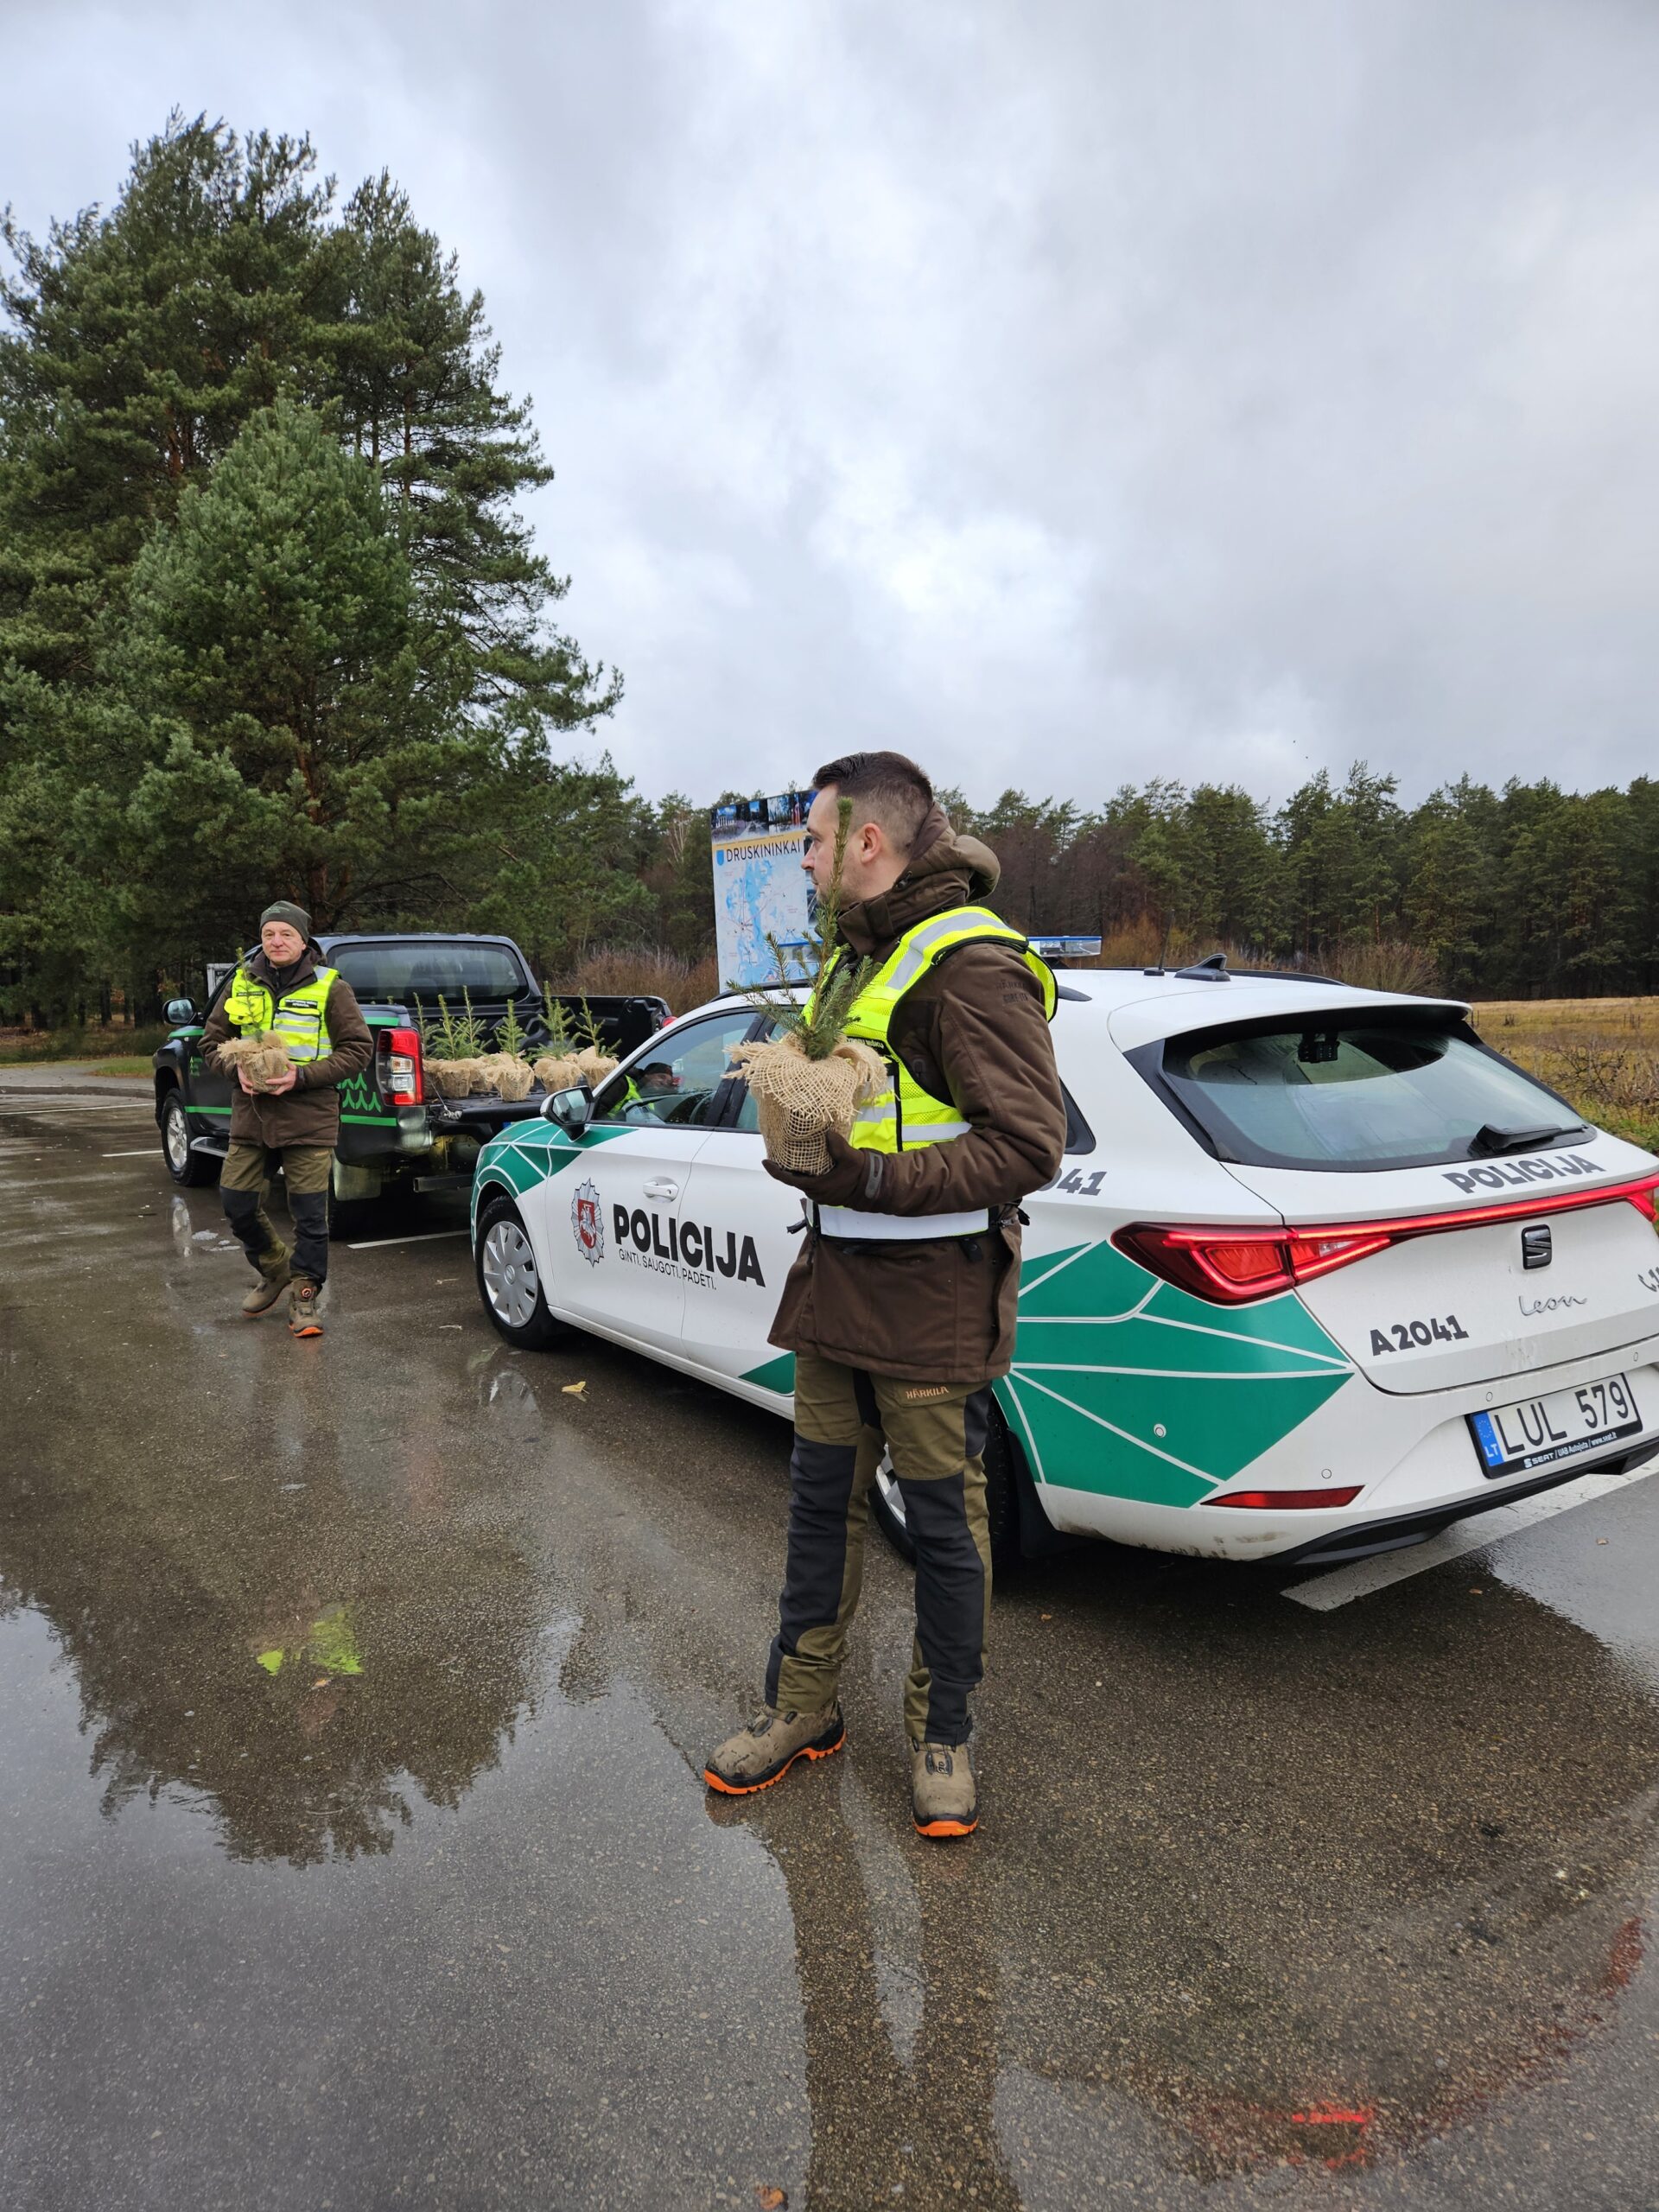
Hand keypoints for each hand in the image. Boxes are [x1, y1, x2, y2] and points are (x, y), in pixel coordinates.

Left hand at [261, 1060, 298, 1094]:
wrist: (302, 1079)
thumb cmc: (296, 1072)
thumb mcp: (293, 1067)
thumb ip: (288, 1064)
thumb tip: (283, 1059)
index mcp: (287, 1079)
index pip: (280, 1081)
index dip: (273, 1082)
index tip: (266, 1081)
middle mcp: (286, 1086)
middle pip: (278, 1092)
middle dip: (271, 1092)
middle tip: (264, 1089)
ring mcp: (286, 1089)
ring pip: (278, 1092)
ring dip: (272, 1092)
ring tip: (265, 1089)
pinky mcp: (285, 1090)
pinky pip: (279, 1091)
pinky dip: (274, 1090)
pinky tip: (269, 1088)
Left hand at [763, 1129, 877, 1205]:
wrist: (874, 1187)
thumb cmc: (860, 1174)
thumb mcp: (850, 1158)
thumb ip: (838, 1146)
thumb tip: (828, 1133)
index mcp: (816, 1186)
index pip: (789, 1179)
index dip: (775, 1171)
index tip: (765, 1162)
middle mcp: (816, 1193)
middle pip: (794, 1181)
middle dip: (785, 1169)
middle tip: (779, 1155)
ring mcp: (821, 1196)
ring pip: (803, 1182)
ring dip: (797, 1172)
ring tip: (791, 1157)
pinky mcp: (827, 1194)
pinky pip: (811, 1184)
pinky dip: (806, 1175)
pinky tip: (807, 1165)